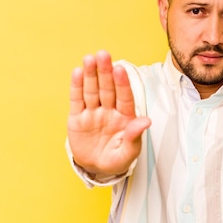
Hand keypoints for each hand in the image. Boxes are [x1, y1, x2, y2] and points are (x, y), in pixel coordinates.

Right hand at [67, 50, 150, 175]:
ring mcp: (93, 113)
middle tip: (103, 54)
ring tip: (89, 59)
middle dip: (105, 72)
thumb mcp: (128, 152)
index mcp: (125, 117)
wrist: (96, 168)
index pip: (124, 97)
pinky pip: (77, 100)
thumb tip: (146, 121)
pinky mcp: (77, 118)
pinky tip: (77, 72)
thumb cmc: (117, 159)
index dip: (122, 83)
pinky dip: (76, 86)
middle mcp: (109, 110)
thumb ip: (134, 136)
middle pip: (107, 89)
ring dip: (90, 74)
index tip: (120, 69)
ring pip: (92, 90)